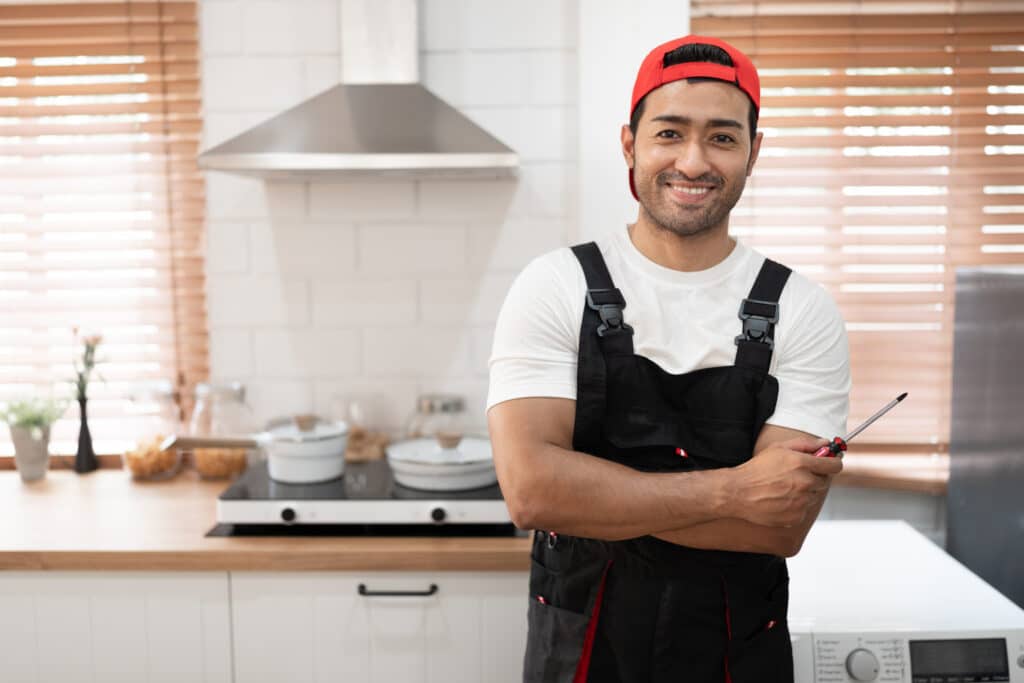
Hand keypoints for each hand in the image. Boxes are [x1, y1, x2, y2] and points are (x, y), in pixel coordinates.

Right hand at [727, 437, 842, 527]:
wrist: (738, 492)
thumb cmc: (756, 469)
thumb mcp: (778, 448)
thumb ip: (805, 444)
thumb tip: (825, 443)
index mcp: (802, 464)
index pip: (834, 465)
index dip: (833, 463)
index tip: (829, 463)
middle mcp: (805, 483)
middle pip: (824, 482)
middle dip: (815, 477)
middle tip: (796, 475)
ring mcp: (801, 501)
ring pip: (814, 496)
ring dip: (805, 492)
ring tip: (784, 488)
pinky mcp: (796, 516)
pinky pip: (804, 509)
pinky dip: (797, 505)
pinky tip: (781, 499)